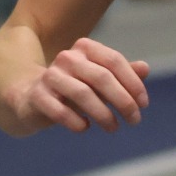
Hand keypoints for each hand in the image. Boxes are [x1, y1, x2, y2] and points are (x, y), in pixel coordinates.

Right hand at [6, 37, 150, 132]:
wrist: (31, 98)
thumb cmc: (74, 88)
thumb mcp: (99, 80)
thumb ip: (122, 74)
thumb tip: (145, 68)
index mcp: (85, 48)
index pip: (114, 61)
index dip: (133, 83)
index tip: (143, 104)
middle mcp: (67, 58)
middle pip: (102, 77)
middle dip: (123, 101)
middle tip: (134, 120)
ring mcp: (50, 76)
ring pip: (83, 94)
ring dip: (103, 114)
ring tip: (114, 128)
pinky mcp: (37, 96)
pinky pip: (60, 111)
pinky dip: (76, 121)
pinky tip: (85, 127)